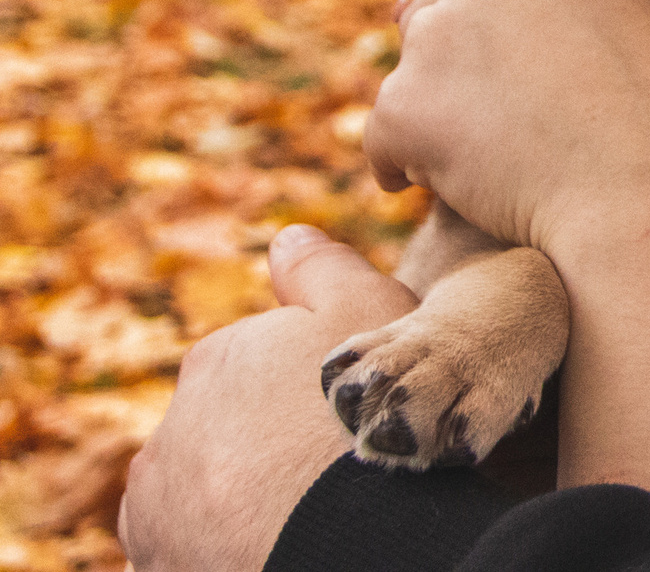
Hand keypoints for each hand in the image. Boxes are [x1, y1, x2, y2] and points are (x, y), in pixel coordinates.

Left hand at [121, 227, 412, 571]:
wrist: (341, 540)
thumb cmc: (365, 417)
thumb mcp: (368, 312)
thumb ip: (322, 269)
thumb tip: (284, 237)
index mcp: (217, 358)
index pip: (258, 366)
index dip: (309, 388)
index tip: (346, 413)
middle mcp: (172, 425)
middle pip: (225, 427)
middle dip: (263, 442)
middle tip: (323, 465)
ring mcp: (157, 501)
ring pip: (201, 489)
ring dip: (235, 496)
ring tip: (298, 510)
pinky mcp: (155, 560)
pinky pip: (186, 545)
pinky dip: (217, 543)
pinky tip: (266, 541)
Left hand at [367, 0, 649, 259]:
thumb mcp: (623, 6)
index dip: (461, 4)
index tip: (461, 45)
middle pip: (428, 13)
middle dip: (446, 62)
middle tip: (497, 118)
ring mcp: (436, 31)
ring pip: (408, 79)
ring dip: (437, 116)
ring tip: (500, 159)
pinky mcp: (403, 104)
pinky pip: (385, 142)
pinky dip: (407, 167)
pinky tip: (453, 191)